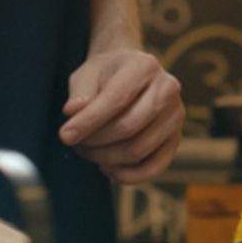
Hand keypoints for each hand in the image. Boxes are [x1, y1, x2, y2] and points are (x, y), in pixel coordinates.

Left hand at [61, 49, 183, 182]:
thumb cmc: (105, 75)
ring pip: (139, 149)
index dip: (89, 121)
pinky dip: (128, 176)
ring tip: (88, 152)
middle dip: (96, 141)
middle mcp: (168, 89)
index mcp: (145, 66)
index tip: (65, 136)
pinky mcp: (176, 138)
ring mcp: (175, 115)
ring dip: (106, 158)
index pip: (117, 99)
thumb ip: (80, 92)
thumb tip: (72, 112)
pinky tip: (107, 168)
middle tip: (76, 144)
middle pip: (129, 126)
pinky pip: (155, 167)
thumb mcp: (87, 74)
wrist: (130, 74)